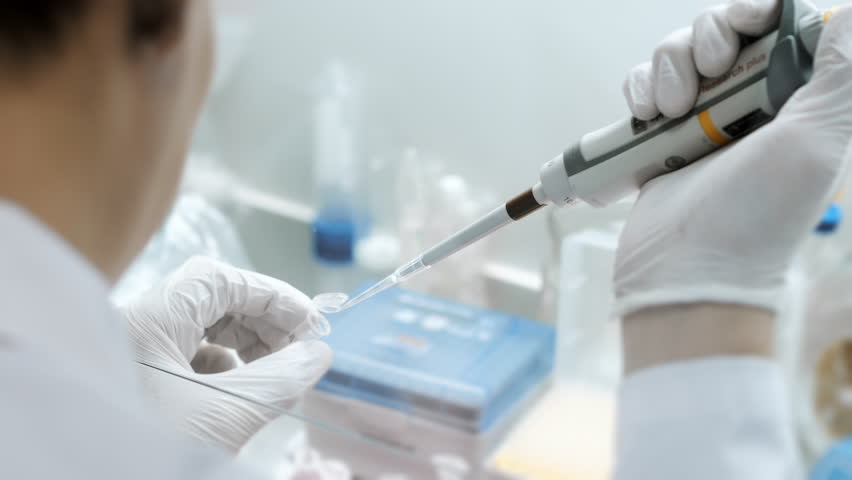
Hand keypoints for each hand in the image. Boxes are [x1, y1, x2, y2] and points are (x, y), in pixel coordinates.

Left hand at [122, 256, 332, 451]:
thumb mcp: (225, 415)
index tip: (310, 322)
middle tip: (299, 348)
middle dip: (261, 321)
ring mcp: (135, 355)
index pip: (219, 280)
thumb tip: (319, 354)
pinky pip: (188, 357)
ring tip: (279, 369)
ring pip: (202, 329)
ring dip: (246, 343)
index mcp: (148, 321)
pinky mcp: (139, 381)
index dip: (271, 295)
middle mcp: (137, 327)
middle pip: (212, 301)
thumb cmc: (150, 453)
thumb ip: (280, 380)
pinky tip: (243, 388)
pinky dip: (224, 366)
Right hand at [615, 0, 851, 316]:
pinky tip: (645, 118)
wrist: (685, 270)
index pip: (777, 28)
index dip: (756, 12)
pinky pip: (642, 86)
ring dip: (667, 68)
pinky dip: (638, 91)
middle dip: (706, 39)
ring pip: (675, 54)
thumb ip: (841, 75)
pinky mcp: (656, 137)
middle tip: (707, 74)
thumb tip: (847, 16)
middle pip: (720, 31)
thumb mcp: (815, 141)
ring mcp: (698, 121)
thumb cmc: (755, 215)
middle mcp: (748, 105)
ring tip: (669, 111)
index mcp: (795, 101)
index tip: (746, 18)